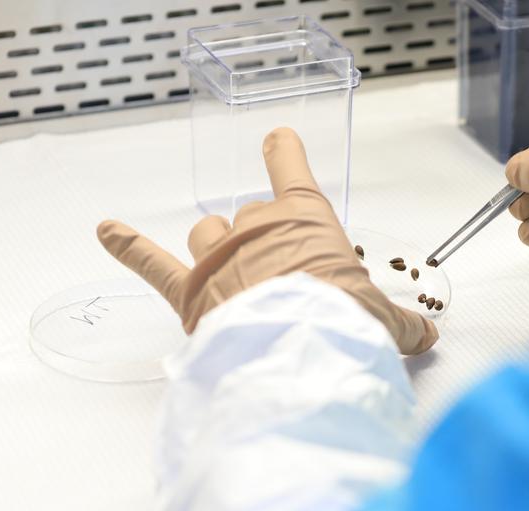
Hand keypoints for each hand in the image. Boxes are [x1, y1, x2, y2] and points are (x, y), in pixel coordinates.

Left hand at [97, 128, 437, 354]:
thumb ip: (399, 323)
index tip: (278, 139)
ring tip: (230, 270)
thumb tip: (422, 336)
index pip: (290, 168)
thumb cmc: (343, 323)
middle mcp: (256, 229)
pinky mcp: (188, 291)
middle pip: (249, 217)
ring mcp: (218, 258)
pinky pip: (151, 262)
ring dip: (215, 246)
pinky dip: (127, 246)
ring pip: (206, 234)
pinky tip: (107, 231)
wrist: (301, 354)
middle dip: (262, 240)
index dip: (283, 151)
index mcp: (305, 221)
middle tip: (284, 274)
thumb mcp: (385, 320)